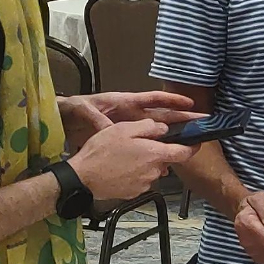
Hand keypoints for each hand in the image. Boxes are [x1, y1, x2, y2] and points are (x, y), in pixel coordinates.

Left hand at [57, 92, 196, 149]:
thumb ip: (97, 119)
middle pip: (162, 117)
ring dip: (171, 140)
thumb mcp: (83, 111)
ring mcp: (129, 130)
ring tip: (188, 147)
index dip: (172, 100)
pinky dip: (154, 153)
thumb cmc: (73, 110)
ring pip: (156, 135)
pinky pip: (143, 147)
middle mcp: (131, 116)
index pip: (153, 100)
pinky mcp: (123, 142)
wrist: (61, 122)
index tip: (190, 103)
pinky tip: (163, 163)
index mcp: (125, 103)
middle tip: (202, 123)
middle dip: (183, 119)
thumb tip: (109, 127)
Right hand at [68, 120, 193, 202]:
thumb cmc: (102, 152)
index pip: (185, 153)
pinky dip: (135, 173)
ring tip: (125, 155)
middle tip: (139, 143)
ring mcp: (144, 184)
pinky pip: (141, 179)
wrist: (83, 178)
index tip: (196, 142)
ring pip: (152, 169)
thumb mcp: (124, 129)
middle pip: (165, 160)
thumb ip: (148, 127)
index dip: (193, 146)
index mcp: (155, 155)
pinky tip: (120, 167)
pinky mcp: (134, 192)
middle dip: (157, 151)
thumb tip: (163, 128)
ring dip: (145, 162)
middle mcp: (154, 172)